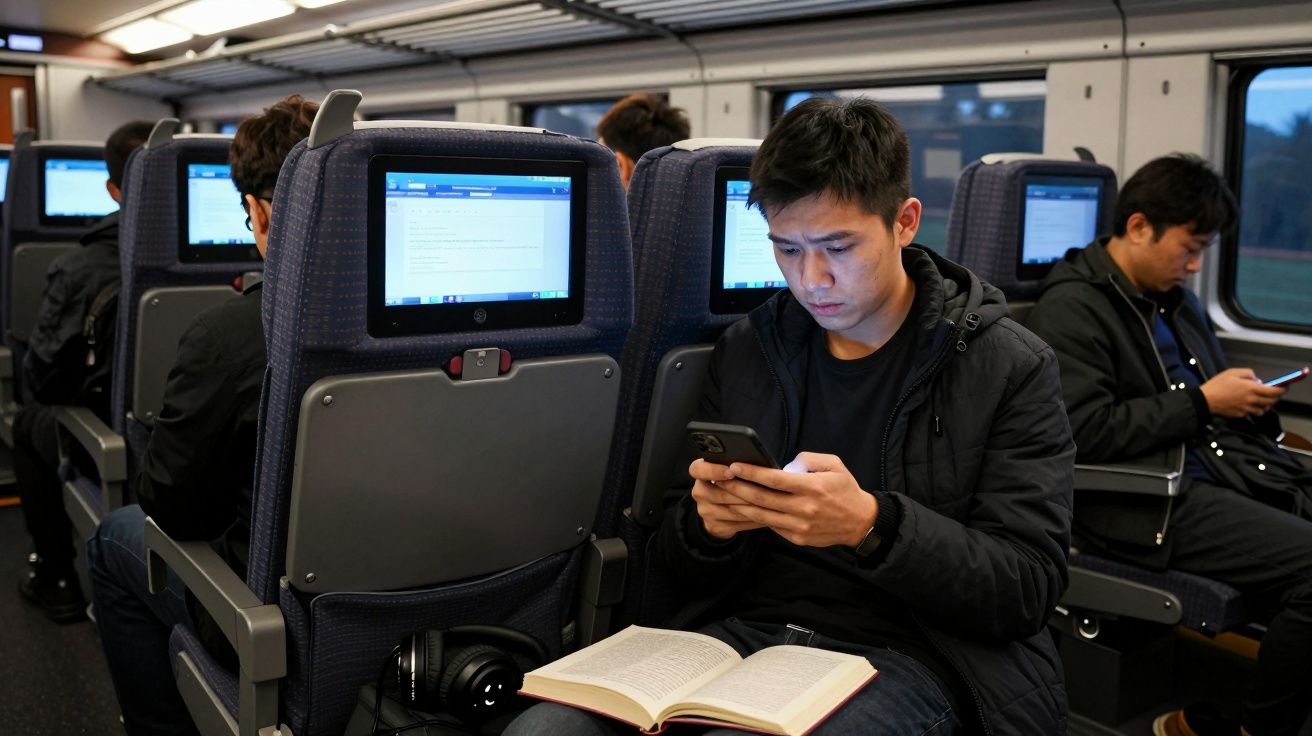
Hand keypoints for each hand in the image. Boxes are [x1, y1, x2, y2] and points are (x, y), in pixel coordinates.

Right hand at [689, 458, 766, 540]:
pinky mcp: (715, 526)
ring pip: (730, 511)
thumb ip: (737, 467)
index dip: (713, 470)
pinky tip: (767, 515)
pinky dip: (753, 519)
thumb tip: (758, 465)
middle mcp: (699, 492)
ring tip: (769, 503)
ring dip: (751, 507)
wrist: (720, 510)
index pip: (697, 469)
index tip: (731, 471)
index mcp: (699, 473)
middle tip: (761, 490)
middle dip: (741, 493)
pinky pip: (737, 524)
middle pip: (717, 494)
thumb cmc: (732, 481)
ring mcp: (705, 511)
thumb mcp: (730, 471)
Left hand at [716, 452, 877, 547]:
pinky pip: (771, 526)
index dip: (752, 473)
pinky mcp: (797, 538)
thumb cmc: (845, 490)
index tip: (735, 465)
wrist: (860, 522)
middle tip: (720, 479)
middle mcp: (804, 508)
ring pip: (762, 515)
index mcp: (813, 488)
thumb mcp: (834, 465)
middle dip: (737, 488)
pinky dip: (755, 517)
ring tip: (724, 494)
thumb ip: (809, 459)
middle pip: (762, 499)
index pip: (775, 480)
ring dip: (740, 505)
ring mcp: (800, 526)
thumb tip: (784, 464)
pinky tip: (742, 508)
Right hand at [1200, 368, 1285, 417]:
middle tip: (1275, 393)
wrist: (1205, 400)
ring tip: (1264, 400)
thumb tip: (1257, 380)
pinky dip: (1256, 410)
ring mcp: (1247, 409)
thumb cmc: (1217, 385)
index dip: (1282, 390)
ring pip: (1264, 409)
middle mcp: (1251, 400)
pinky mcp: (1241, 415)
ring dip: (1267, 405)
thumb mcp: (1232, 372)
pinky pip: (1253, 413)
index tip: (1284, 387)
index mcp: (1251, 388)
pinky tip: (1252, 405)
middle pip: (1271, 401)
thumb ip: (1248, 373)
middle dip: (1276, 397)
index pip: (1274, 391)